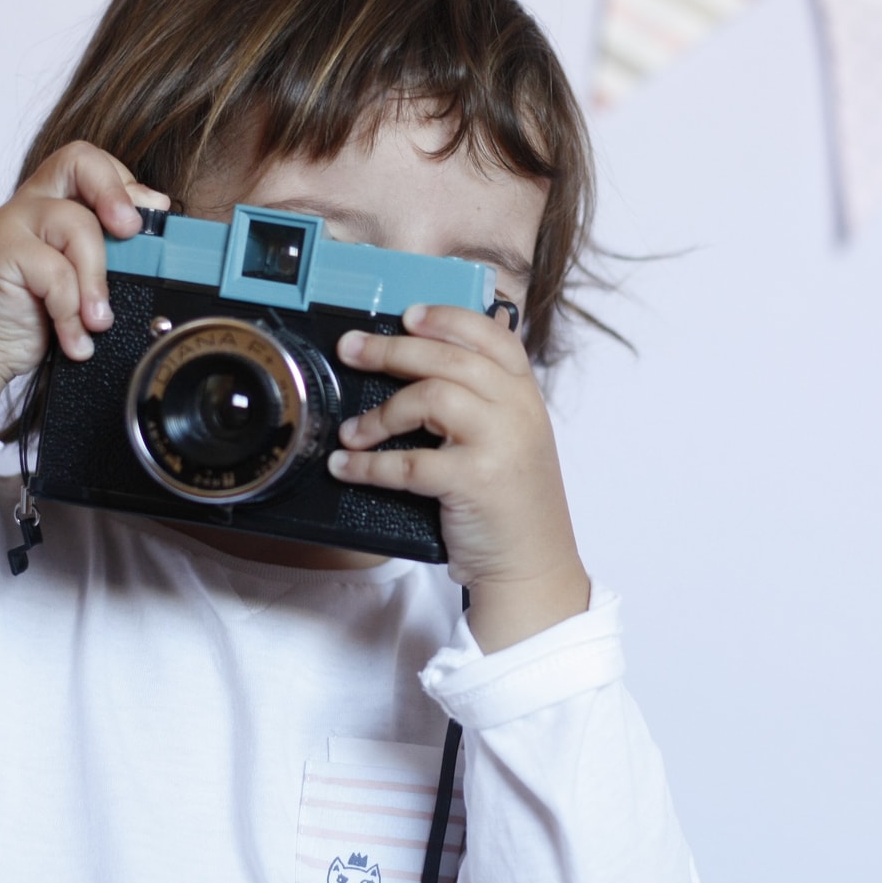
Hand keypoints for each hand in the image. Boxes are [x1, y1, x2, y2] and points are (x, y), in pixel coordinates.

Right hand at [0, 142, 169, 426]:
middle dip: (115, 193)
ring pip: (78, 225)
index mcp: (55, 202)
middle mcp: (32, 204)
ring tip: (97, 323)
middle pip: (79, 160)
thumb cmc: (36, 317)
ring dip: (96, 281)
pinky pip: (55, 272)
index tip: (147, 223)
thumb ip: (113, 254)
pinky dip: (69, 311)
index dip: (126, 185)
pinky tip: (73, 339)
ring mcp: (12, 223)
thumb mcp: (86, 283)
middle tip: (130, 233)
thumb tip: (156, 229)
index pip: (93, 163)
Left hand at [328, 304, 590, 651]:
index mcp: (526, 396)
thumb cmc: (512, 506)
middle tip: (351, 349)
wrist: (533, 568)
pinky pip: (409, 462)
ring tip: (352, 430)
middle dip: (392, 350)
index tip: (407, 315)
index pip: (493, 336)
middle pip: (450, 359)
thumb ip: (482, 403)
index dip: (447, 319)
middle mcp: (518, 412)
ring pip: (431, 398)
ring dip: (381, 412)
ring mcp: (500, 445)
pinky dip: (369, 464)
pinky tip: (348, 465)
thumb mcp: (512, 441)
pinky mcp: (475, 483)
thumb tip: (417, 369)